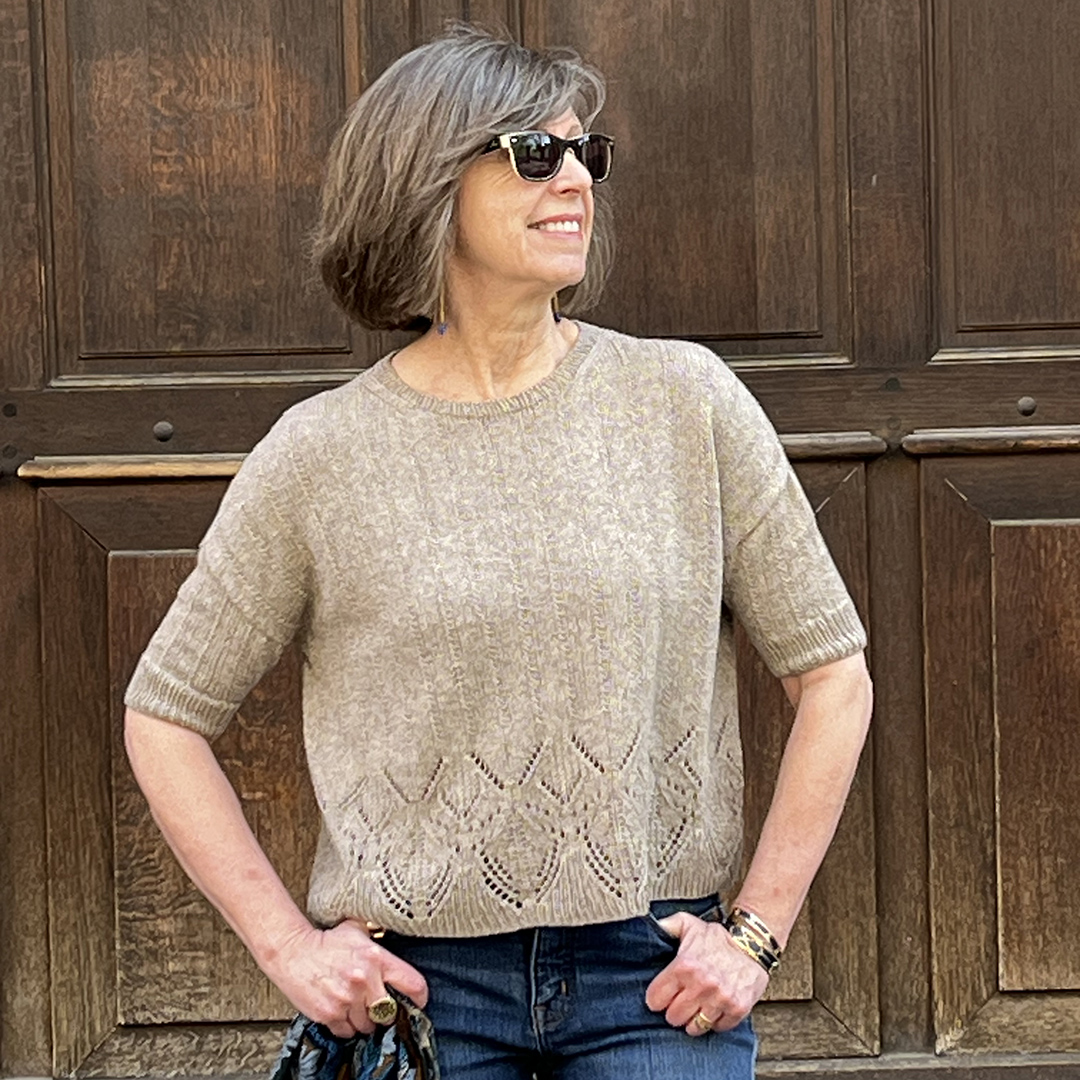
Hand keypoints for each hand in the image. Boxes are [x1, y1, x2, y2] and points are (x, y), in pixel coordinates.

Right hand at [260, 919, 428, 1037]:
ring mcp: (346, 999)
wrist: (293, 952)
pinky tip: (342, 1011)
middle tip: (376, 1004)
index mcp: (376, 958)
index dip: (419, 997)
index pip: (412, 984)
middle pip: (389, 1011)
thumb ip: (379, 935)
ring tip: (355, 1005)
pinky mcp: (329, 1014)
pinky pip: (348, 1031)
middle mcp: (364, 980)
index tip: (417, 1001)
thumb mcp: (358, 929)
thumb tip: (398, 931)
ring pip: (368, 1025)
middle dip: (384, 1011)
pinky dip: (346, 1026)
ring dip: (364, 1019)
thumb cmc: (327, 941)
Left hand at [644, 912, 768, 1034]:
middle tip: (679, 1003)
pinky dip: (714, 1022)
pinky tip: (713, 1010)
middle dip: (674, 1011)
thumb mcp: (688, 924)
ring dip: (693, 1020)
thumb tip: (647, 927)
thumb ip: (665, 926)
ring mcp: (720, 999)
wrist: (752, 944)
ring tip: (695, 1009)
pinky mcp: (737, 1009)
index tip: (661, 997)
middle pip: (674, 1017)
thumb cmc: (718, 938)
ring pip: (694, 1027)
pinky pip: (717, 1028)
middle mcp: (701, 985)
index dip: (656, 999)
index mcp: (684, 966)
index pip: (656, 999)